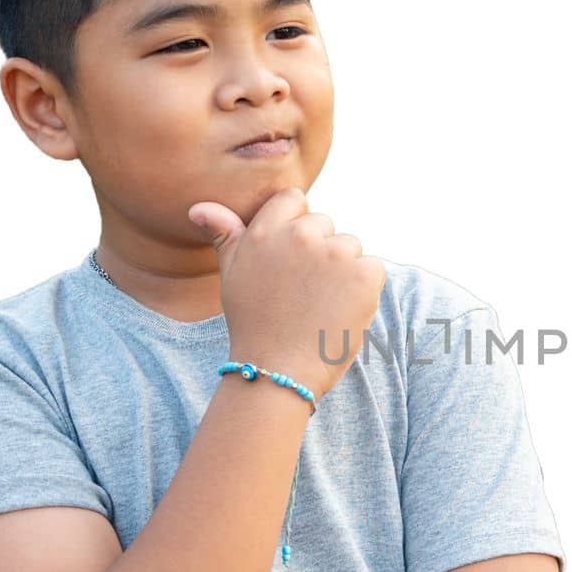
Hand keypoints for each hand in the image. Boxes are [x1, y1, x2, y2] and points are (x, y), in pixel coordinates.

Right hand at [188, 186, 385, 397]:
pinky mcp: (363, 274)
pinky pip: (373, 268)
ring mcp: (334, 253)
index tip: (292, 262)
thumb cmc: (254, 325)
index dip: (296, 228)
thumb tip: (199, 208)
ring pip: (350, 247)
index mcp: (265, 231)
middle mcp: (299, 236)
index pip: (294, 200)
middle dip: (320, 253)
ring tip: (321, 305)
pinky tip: (342, 310)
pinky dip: (365, 289)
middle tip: (303, 293)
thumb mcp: (232, 276)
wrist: (278, 371)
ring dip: (343, 271)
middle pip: (325, 225)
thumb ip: (225, 236)